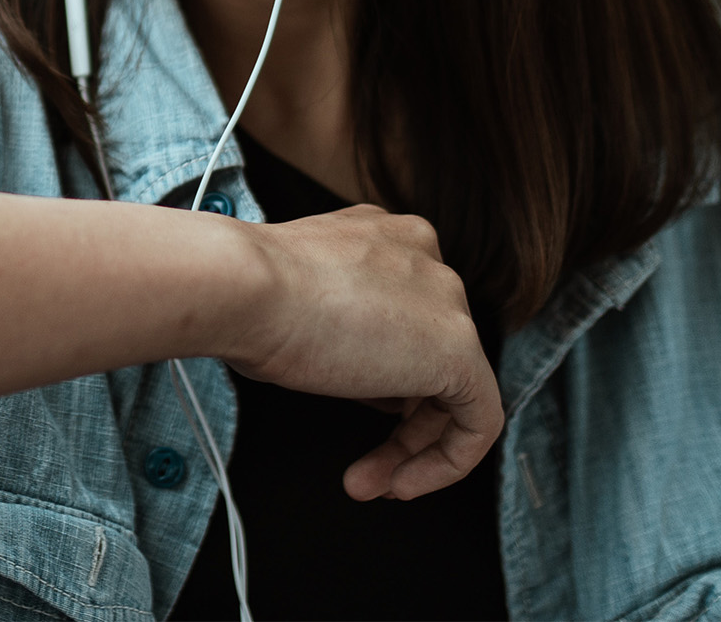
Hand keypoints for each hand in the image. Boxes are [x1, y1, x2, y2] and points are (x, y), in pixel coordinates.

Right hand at [220, 204, 501, 500]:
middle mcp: (424, 257)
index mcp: (385, 237)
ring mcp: (446, 299)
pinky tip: (402, 483)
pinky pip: (478, 419)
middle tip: (366, 466)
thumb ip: (341, 326)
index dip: (381, 379)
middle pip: (429, 354)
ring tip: (370, 483)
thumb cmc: (246, 297)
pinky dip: (446, 461)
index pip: (403, 318)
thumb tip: (356, 370)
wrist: (242, 287)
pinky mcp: (460, 349)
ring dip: (412, 448)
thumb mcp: (296, 304)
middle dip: (398, 422)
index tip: (353, 412)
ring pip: (452, 389)